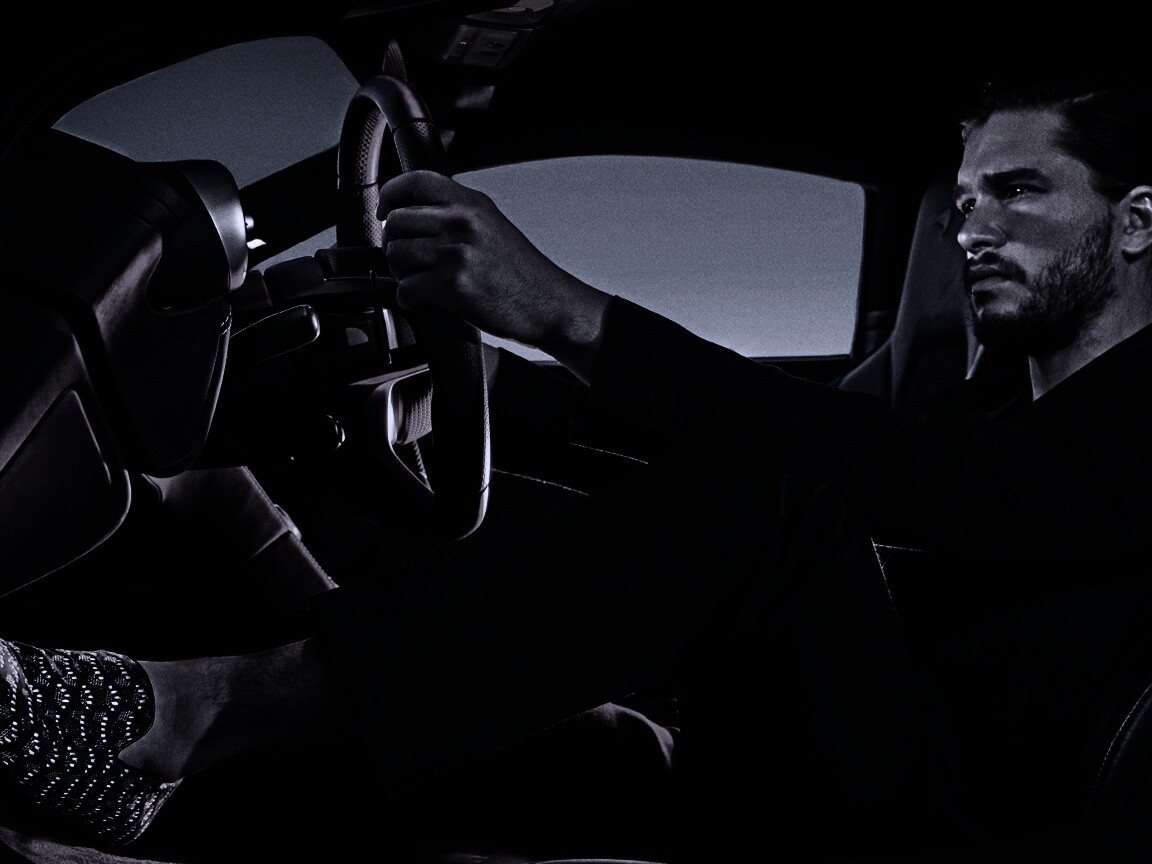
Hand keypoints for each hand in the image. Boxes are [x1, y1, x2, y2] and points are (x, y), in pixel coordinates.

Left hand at [379, 170, 610, 381]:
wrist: (549, 304)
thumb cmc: (522, 274)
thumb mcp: (492, 226)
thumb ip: (456, 213)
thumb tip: (412, 214)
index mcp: (471, 203)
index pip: (414, 182)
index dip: (390, 197)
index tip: (385, 213)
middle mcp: (462, 221)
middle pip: (396, 222)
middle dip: (395, 245)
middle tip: (410, 261)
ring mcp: (456, 251)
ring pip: (396, 255)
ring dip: (402, 274)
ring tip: (421, 282)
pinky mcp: (452, 284)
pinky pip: (405, 289)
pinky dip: (410, 300)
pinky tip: (427, 301)